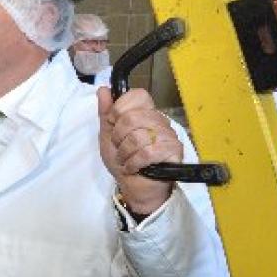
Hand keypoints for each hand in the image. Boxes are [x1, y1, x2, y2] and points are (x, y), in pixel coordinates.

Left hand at [97, 87, 182, 214]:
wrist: (134, 187)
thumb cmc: (123, 161)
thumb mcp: (107, 136)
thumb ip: (105, 113)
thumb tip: (103, 89)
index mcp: (145, 114)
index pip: (138, 95)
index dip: (119, 109)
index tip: (114, 124)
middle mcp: (160, 121)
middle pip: (133, 117)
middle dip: (118, 137)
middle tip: (120, 147)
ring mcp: (169, 136)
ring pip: (139, 136)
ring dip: (125, 153)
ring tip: (127, 159)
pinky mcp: (173, 152)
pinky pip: (148, 152)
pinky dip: (134, 162)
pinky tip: (134, 167)